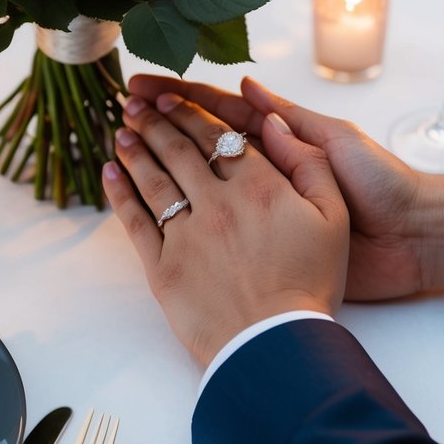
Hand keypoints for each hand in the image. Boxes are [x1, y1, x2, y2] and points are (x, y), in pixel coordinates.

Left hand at [102, 93, 348, 367]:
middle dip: (154, 121)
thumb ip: (308, 164)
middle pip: (179, 151)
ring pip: (153, 180)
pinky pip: (135, 222)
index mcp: (258, 186)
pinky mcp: (164, 267)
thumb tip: (274, 123)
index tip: (170, 97)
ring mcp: (186, 235)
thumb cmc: (311, 284)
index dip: (191, 112)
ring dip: (135, 149)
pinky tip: (110, 173)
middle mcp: (217, 203)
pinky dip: (120, 194)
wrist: (277, 345)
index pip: (217, 137)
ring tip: (121, 129)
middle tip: (134, 103)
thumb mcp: (334, 216)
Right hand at [127, 75, 443, 301]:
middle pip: (202, 141)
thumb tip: (248, 86)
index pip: (223, 111)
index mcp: (282, 139)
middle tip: (121, 109)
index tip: (143, 86)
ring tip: (122, 147)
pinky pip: (217, 223)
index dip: (183, 96)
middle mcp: (264, 168)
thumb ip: (291, 120)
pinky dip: (183, 212)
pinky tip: (151, 204)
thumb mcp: (338, 141)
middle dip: (161, 122)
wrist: (412, 239)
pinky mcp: (265, 238)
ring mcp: (260, 204)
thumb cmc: (382, 183)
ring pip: (202, 180)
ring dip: (162, 162)